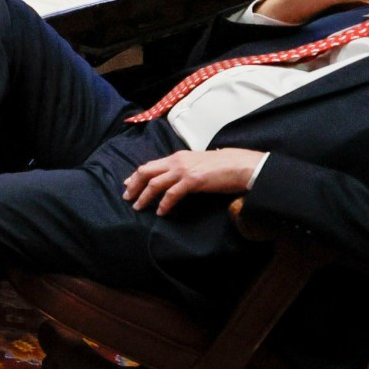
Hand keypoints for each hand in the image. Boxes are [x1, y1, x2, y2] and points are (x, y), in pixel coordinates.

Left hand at [125, 148, 265, 214]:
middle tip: (127, 197)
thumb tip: (175, 178)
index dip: (137, 175)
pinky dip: (164, 203)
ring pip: (155, 183)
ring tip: (138, 207)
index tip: (127, 184)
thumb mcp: (198, 163)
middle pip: (146, 171)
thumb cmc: (223, 166)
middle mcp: (177, 161)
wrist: (242, 165)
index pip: (151, 165)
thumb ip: (185, 168)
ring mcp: (184, 170)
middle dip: (134, 185)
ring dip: (144, 196)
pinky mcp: (193, 181)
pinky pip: (172, 193)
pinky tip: (160, 212)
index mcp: (178, 157)